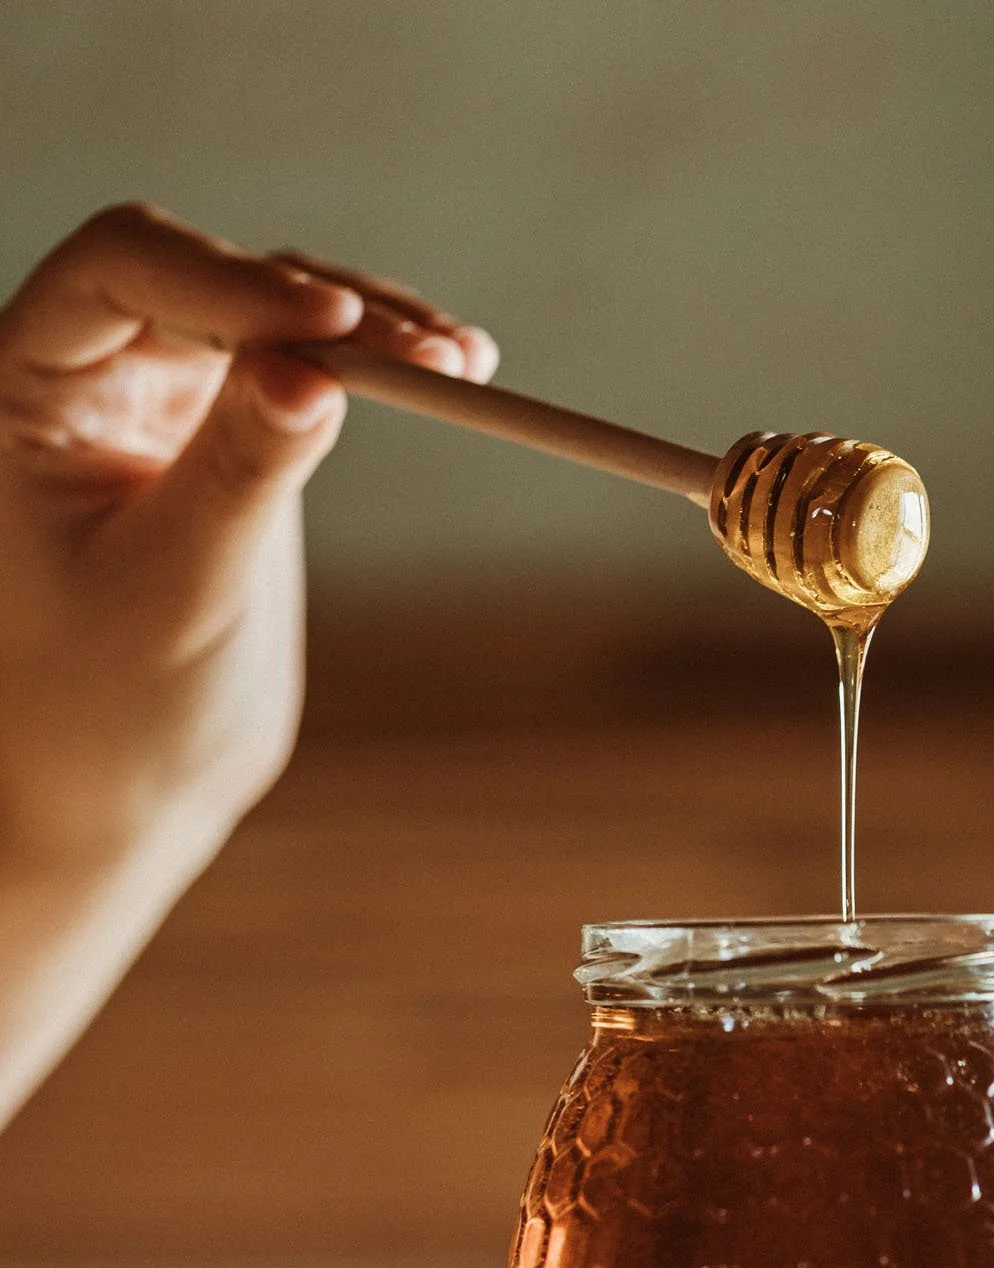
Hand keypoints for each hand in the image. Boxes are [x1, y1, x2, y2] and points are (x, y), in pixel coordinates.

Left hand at [0, 204, 495, 1120]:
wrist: (130, 788)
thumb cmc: (111, 709)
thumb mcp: (180, 591)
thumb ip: (238, 474)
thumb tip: (318, 371)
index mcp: (21, 389)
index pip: (121, 273)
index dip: (229, 283)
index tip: (336, 330)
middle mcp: (85, 368)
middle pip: (213, 276)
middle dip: (326, 305)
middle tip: (438, 359)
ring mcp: (164, 395)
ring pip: (274, 310)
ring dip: (375, 330)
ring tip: (467, 366)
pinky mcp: (234, 432)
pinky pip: (312, 365)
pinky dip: (383, 368)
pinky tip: (454, 373)